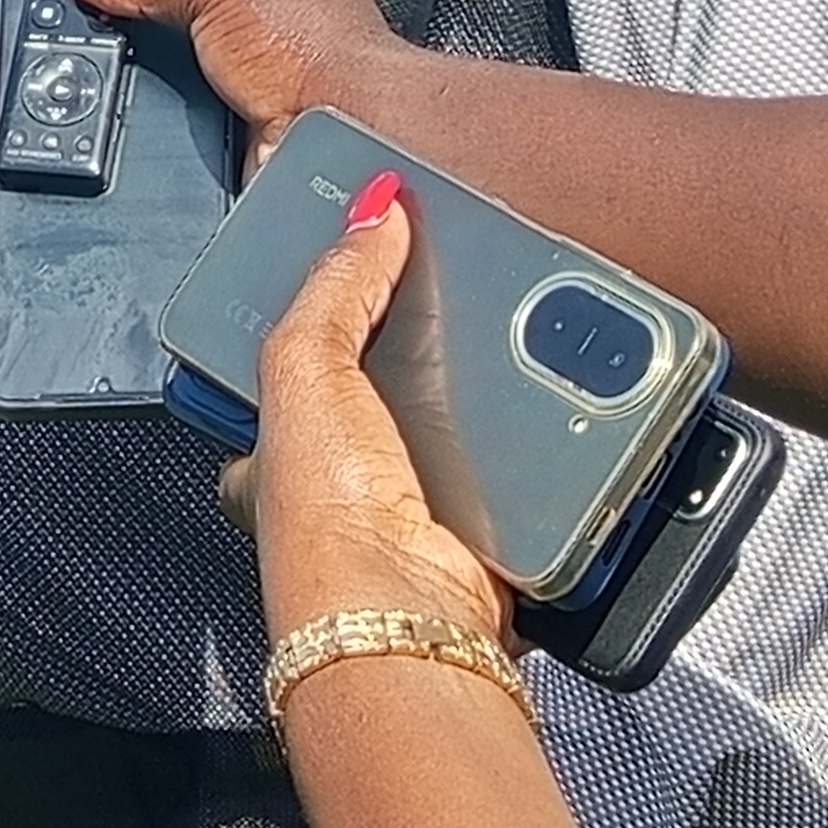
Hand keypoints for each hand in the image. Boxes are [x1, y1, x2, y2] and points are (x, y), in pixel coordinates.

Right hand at [68, 0, 403, 152]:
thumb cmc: (316, 51)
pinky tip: (179, 125)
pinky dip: (183, 131)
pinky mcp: (258, 138)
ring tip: (156, 87)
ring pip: (198, 85)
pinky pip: (200, 130)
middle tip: (128, 38)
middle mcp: (286, 34)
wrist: (341, 135)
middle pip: (201, 28)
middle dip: (166, 39)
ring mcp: (274, 89)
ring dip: (174, 91)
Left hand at [249, 176, 512, 645]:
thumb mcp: (303, 369)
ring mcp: (414, 508)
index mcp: (275, 446)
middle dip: (421, 337)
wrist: (408, 621)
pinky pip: (515, 459)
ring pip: (453, 419)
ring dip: (486, 379)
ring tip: (518, 309)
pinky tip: (553, 380)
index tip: (372, 245)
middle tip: (459, 273)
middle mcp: (341, 481)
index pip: (298, 353)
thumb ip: (334, 284)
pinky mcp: (484, 528)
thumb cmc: (327, 514)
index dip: (330, 299)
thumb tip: (370, 206)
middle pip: (384, 383)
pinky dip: (536, 425)